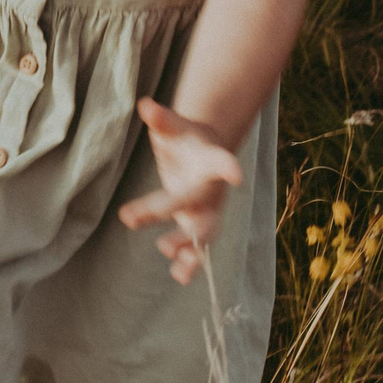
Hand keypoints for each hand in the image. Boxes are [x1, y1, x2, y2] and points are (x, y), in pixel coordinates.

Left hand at [115, 98, 244, 284]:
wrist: (202, 151)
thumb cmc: (185, 137)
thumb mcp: (172, 126)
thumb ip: (162, 119)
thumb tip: (145, 106)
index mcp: (211, 159)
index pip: (221, 162)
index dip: (228, 168)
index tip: (236, 175)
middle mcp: (212, 190)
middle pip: (203, 209)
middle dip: (183, 223)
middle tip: (162, 241)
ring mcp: (206, 211)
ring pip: (205, 236)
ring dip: (190, 250)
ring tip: (171, 258)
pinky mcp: (197, 227)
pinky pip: (197, 250)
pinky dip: (189, 265)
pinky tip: (177, 275)